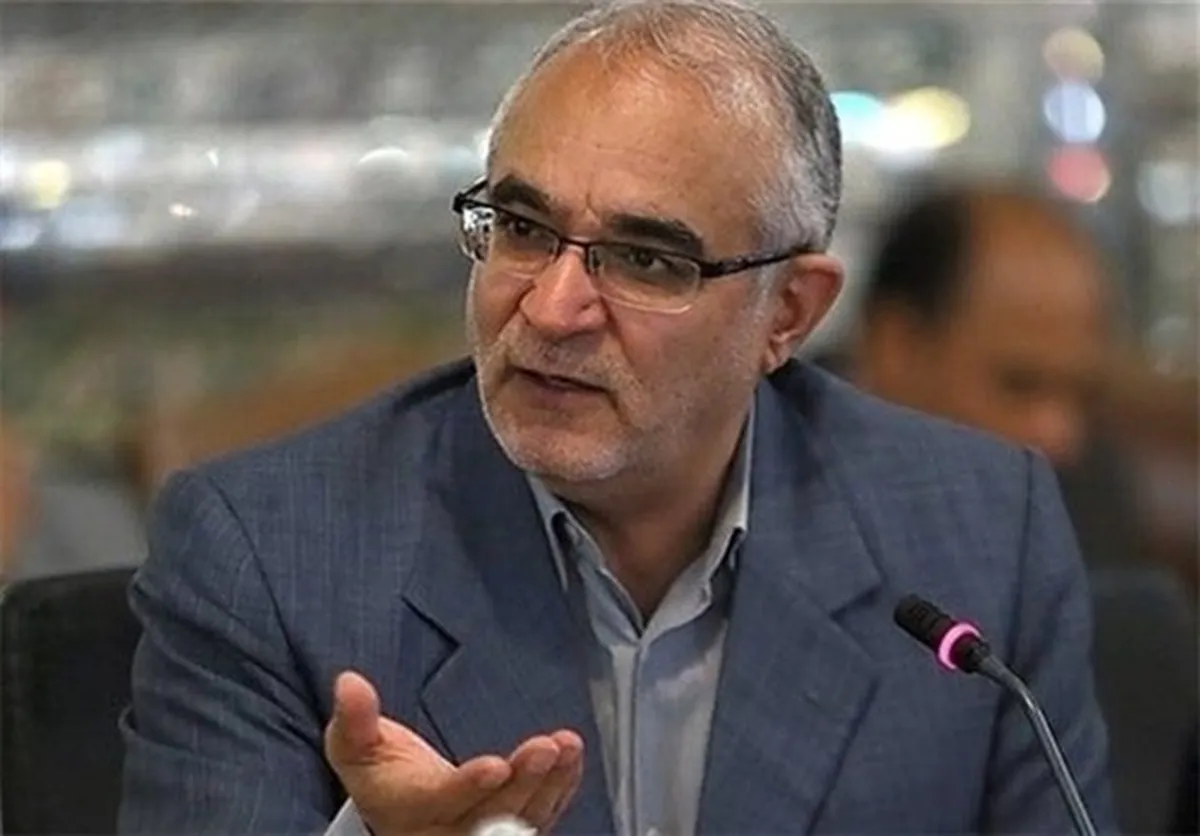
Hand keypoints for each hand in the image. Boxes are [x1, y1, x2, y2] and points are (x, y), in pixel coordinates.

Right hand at [324, 671, 583, 835]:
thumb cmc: (378, 772)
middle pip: (492, 816)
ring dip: (550, 782)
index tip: (495, 765)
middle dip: (523, 783)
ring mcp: (483, 831)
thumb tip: (349, 683)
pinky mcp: (509, 824)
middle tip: (544, 748)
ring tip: (566, 746)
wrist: (398, 804)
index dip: (470, 787)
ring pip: (523, 817)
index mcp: (411, 812)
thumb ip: (354, 719)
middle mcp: (450, 831)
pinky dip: (561, 787)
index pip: (443, 803)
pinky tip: (571, 758)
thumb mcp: (353, 745)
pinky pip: (541, 814)